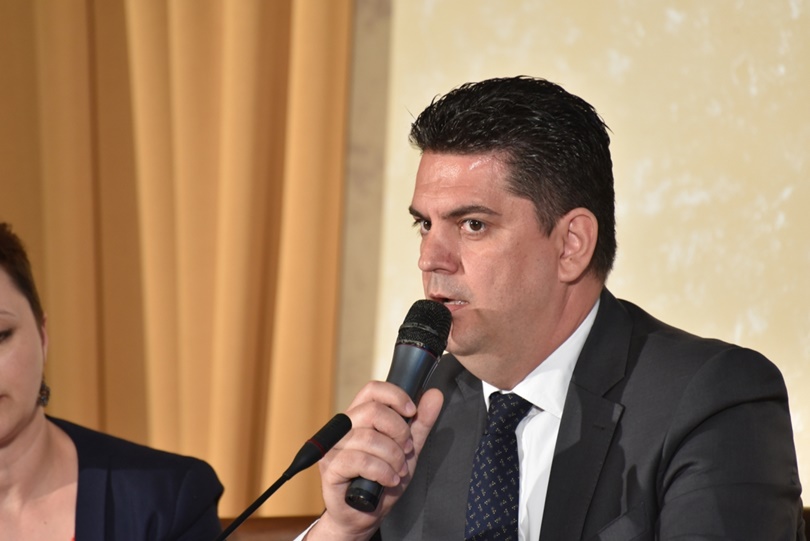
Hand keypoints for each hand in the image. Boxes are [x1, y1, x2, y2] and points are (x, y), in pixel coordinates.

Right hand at [306, 381, 443, 539]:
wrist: (364, 514)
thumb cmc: (381, 479)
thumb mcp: (408, 449)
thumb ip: (420, 423)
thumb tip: (435, 394)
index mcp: (359, 417)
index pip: (372, 390)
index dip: (395, 396)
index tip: (412, 411)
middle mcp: (343, 428)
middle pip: (373, 411)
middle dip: (399, 432)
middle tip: (406, 450)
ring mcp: (334, 447)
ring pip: (369, 438)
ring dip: (393, 457)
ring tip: (398, 471)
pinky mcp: (330, 467)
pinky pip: (360, 460)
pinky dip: (381, 471)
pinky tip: (388, 481)